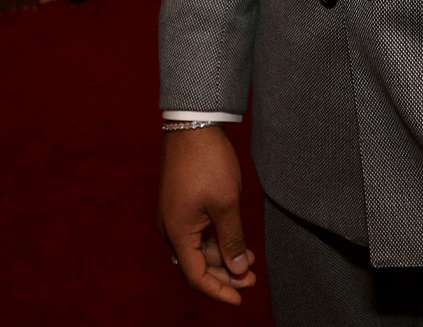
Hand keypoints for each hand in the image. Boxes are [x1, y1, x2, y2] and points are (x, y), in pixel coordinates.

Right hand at [158, 125, 257, 304]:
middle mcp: (169, 229)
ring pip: (197, 248)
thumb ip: (232, 239)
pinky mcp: (180, 203)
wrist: (192, 124)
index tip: (241, 298)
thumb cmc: (208, 162)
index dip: (219, 290)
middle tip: (252, 278)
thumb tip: (238, 269)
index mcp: (177, 233)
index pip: (196, 277)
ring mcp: (173, 215)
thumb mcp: (226, 203)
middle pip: (196, 265)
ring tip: (249, 259)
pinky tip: (235, 238)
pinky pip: (196, 232)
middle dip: (225, 274)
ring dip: (222, 256)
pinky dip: (215, 239)